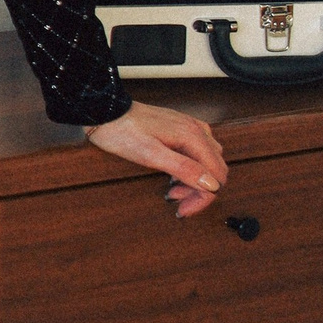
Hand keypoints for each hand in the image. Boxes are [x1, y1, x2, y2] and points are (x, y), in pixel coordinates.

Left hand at [83, 98, 228, 215]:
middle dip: (198, 191)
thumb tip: (211, 184)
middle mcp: (197, 130)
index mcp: (193, 137)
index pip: (216, 176)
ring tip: (172, 190)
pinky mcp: (180, 129)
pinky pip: (197, 153)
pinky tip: (174, 176)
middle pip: (215, 170)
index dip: (203, 198)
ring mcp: (190, 128)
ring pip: (207, 162)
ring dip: (194, 181)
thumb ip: (183, 168)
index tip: (184, 210)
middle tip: (175, 201)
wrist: (106, 112)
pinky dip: (190, 169)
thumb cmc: (122, 132)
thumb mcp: (151, 155)